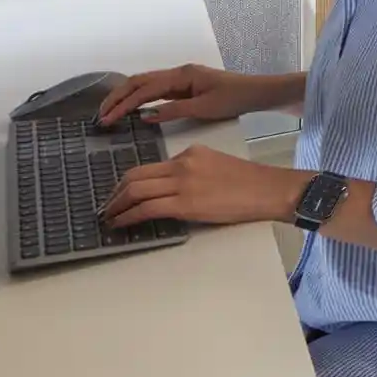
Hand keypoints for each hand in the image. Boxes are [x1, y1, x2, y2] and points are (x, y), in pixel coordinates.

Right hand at [99, 62, 255, 127]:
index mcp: (181, 75)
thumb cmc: (234, 99)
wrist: (257, 92)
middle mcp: (178, 73)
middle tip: (100, 115)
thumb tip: (144, 116)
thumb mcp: (204, 108)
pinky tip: (132, 109)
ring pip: (146, 84)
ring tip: (109, 112)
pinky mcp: (185, 86)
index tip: (107, 119)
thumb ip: (174, 111)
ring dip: (126, 96)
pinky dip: (140, 98)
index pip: (144, 90)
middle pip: (139, 82)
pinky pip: (156, 90)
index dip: (123, 104)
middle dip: (117, 97)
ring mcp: (181, 78)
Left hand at [103, 146, 305, 231]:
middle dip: (115, 194)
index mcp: (190, 152)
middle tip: (107, 208)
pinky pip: (146, 209)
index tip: (120, 194)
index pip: (148, 166)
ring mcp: (182, 183)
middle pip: (134, 176)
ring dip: (117, 206)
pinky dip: (128, 217)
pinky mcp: (185, 204)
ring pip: (135, 191)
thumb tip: (169, 190)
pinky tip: (121, 224)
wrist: (268, 189)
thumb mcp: (215, 165)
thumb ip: (191, 171)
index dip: (128, 182)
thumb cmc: (249, 182)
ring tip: (110, 218)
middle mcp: (182, 164)